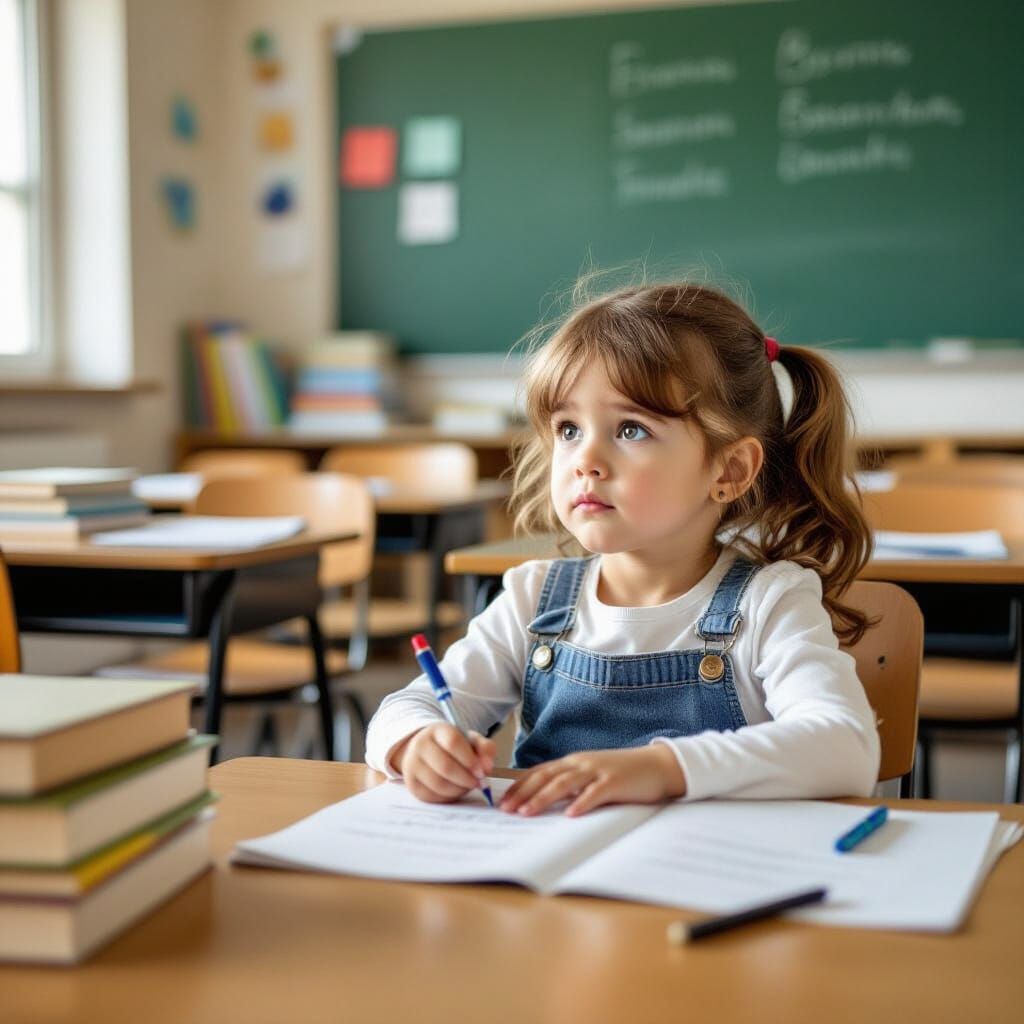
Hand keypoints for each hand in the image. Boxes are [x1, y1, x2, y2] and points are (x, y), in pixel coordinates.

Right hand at [390, 723, 495, 803]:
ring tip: (468, 786)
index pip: (453, 742)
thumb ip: (485, 749)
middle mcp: (420, 745)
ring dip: (459, 789)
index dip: (470, 760)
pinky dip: (449, 797)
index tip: (482, 772)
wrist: (428, 752)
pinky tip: (456, 790)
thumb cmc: (455, 747)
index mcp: (437, 730)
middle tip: (479, 783)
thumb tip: (487, 768)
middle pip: (445, 766)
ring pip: (439, 784)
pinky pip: (433, 796)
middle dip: (466, 779)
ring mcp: (412, 765)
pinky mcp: (411, 784)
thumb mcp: (471, 741)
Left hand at [500, 745, 686, 817]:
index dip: (520, 786)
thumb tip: (545, 802)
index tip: (503, 801)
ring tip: (528, 812)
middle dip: (524, 793)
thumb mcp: (592, 776)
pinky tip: (571, 815)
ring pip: (565, 783)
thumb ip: (572, 785)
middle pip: (546, 777)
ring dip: (544, 798)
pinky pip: (595, 793)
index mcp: (573, 763)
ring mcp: (598, 771)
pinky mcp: (615, 781)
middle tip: (506, 810)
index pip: (539, 773)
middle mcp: (581, 763)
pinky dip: (582, 803)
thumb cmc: (622, 774)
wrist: (657, 765)